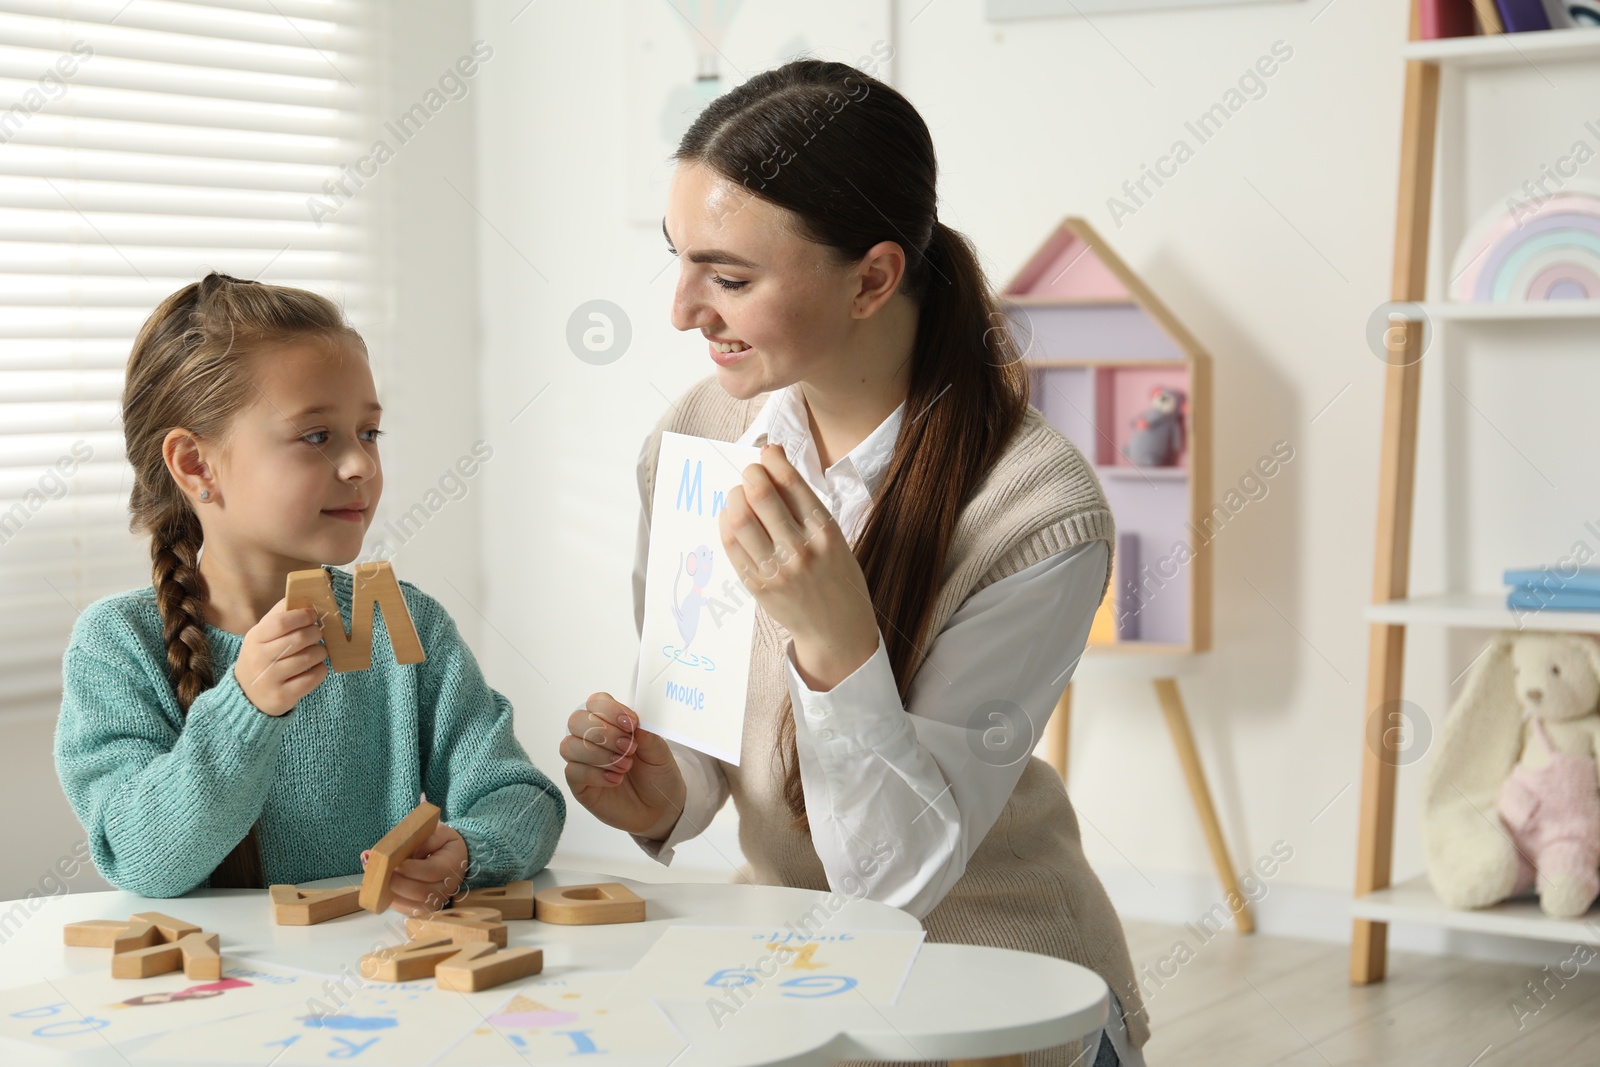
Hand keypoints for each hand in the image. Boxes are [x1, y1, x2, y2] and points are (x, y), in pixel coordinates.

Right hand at [233, 598, 328, 715]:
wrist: (247, 696)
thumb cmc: (262, 657)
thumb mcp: (261, 635)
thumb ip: (279, 615)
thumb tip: (302, 595)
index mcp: (255, 638)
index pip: (281, 622)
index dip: (302, 616)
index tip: (314, 615)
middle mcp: (260, 659)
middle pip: (299, 639)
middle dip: (316, 633)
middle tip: (318, 633)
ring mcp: (270, 679)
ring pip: (309, 658)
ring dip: (321, 651)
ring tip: (318, 651)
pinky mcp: (282, 696)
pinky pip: (313, 677)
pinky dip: (321, 670)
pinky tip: (315, 667)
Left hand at [362, 823, 469, 916]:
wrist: (455, 862)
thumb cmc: (444, 846)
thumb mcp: (441, 833)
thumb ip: (427, 839)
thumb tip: (407, 851)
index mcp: (450, 867)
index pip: (431, 871)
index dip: (411, 868)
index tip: (394, 862)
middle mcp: (445, 889)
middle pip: (420, 891)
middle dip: (397, 882)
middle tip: (380, 871)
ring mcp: (433, 903)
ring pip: (409, 904)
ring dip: (389, 892)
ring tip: (375, 877)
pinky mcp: (421, 910)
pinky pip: (403, 908)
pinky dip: (388, 899)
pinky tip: (379, 886)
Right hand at [561, 693, 684, 839]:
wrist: (660, 808)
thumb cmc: (657, 775)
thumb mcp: (660, 752)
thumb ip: (647, 736)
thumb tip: (636, 725)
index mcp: (611, 722)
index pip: (596, 702)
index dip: (610, 710)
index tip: (631, 724)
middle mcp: (592, 738)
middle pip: (576, 721)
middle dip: (603, 733)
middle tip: (629, 748)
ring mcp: (583, 761)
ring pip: (569, 746)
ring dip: (599, 755)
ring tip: (625, 766)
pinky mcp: (579, 784)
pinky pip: (573, 771)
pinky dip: (596, 774)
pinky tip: (616, 780)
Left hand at [721, 443, 879, 690]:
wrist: (836, 628)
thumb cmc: (835, 575)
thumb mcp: (833, 536)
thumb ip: (804, 502)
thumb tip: (772, 457)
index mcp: (825, 532)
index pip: (791, 483)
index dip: (773, 460)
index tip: (767, 453)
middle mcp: (800, 549)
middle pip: (761, 495)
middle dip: (750, 475)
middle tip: (750, 473)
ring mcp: (776, 569)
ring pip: (740, 518)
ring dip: (734, 497)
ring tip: (739, 494)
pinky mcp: (757, 585)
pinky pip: (731, 545)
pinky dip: (726, 522)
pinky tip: (731, 517)